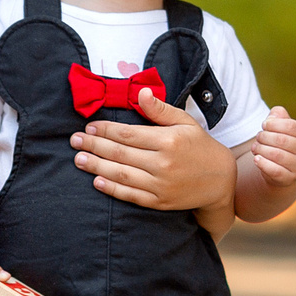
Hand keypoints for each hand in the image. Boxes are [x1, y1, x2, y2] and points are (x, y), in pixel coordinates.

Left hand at [71, 89, 234, 210]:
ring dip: (96, 167)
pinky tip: (97, 181)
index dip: (105, 130)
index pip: (128, 134)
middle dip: (93, 146)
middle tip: (74, 141)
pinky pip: (131, 195)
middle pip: (120, 153)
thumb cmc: (200, 146)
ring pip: (121, 174)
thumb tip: (141, 93)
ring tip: (78, 159)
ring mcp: (161, 185)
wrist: (221, 182)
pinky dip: (112, 189)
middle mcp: (163, 163)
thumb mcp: (185, 122)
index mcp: (168, 140)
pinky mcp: (160, 202)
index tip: (89, 126)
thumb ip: (160, 109)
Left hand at [248, 107, 295, 189]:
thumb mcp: (280, 127)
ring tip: (255, 147)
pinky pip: (274, 170)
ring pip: (276, 155)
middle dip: (265, 137)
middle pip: (282, 140)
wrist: (282, 169)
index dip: (274, 124)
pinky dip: (262, 163)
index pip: (291, 126)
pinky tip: (256, 158)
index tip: (264, 125)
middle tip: (258, 137)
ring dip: (261, 149)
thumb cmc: (280, 143)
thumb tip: (273, 117)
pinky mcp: (289, 178)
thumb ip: (278, 116)